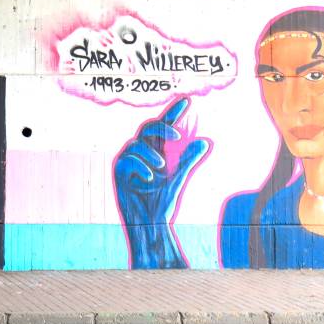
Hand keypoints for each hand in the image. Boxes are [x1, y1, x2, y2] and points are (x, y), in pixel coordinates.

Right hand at [114, 98, 209, 268]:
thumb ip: (189, 159)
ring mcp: (128, 161)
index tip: (186, 101)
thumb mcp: (179, 178)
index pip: (164, 127)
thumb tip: (204, 141)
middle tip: (177, 136)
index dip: (174, 112)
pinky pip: (128, 160)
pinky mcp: (119, 172)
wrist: (149, 223)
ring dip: (151, 155)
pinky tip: (149, 178)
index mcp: (156, 151)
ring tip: (161, 169)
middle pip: (148, 129)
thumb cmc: (161, 202)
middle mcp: (140, 152)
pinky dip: (140, 167)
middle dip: (161, 128)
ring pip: (137, 144)